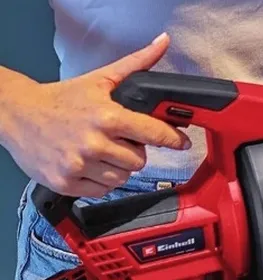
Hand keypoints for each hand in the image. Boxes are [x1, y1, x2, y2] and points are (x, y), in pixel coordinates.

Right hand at [0, 32, 189, 197]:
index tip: (182, 142)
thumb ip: (136, 64)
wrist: (17, 114)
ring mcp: (79, 164)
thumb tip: (163, 43)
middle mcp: (94, 143)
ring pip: (122, 178)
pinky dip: (100, 180)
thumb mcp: (101, 79)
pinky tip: (89, 164)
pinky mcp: (67, 182)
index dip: (172, 139)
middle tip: (118, 140)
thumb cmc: (61, 99)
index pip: (154, 133)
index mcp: (107, 117)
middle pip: (140, 160)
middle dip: (134, 151)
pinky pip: (102, 190)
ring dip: (118, 168)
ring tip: (102, 152)